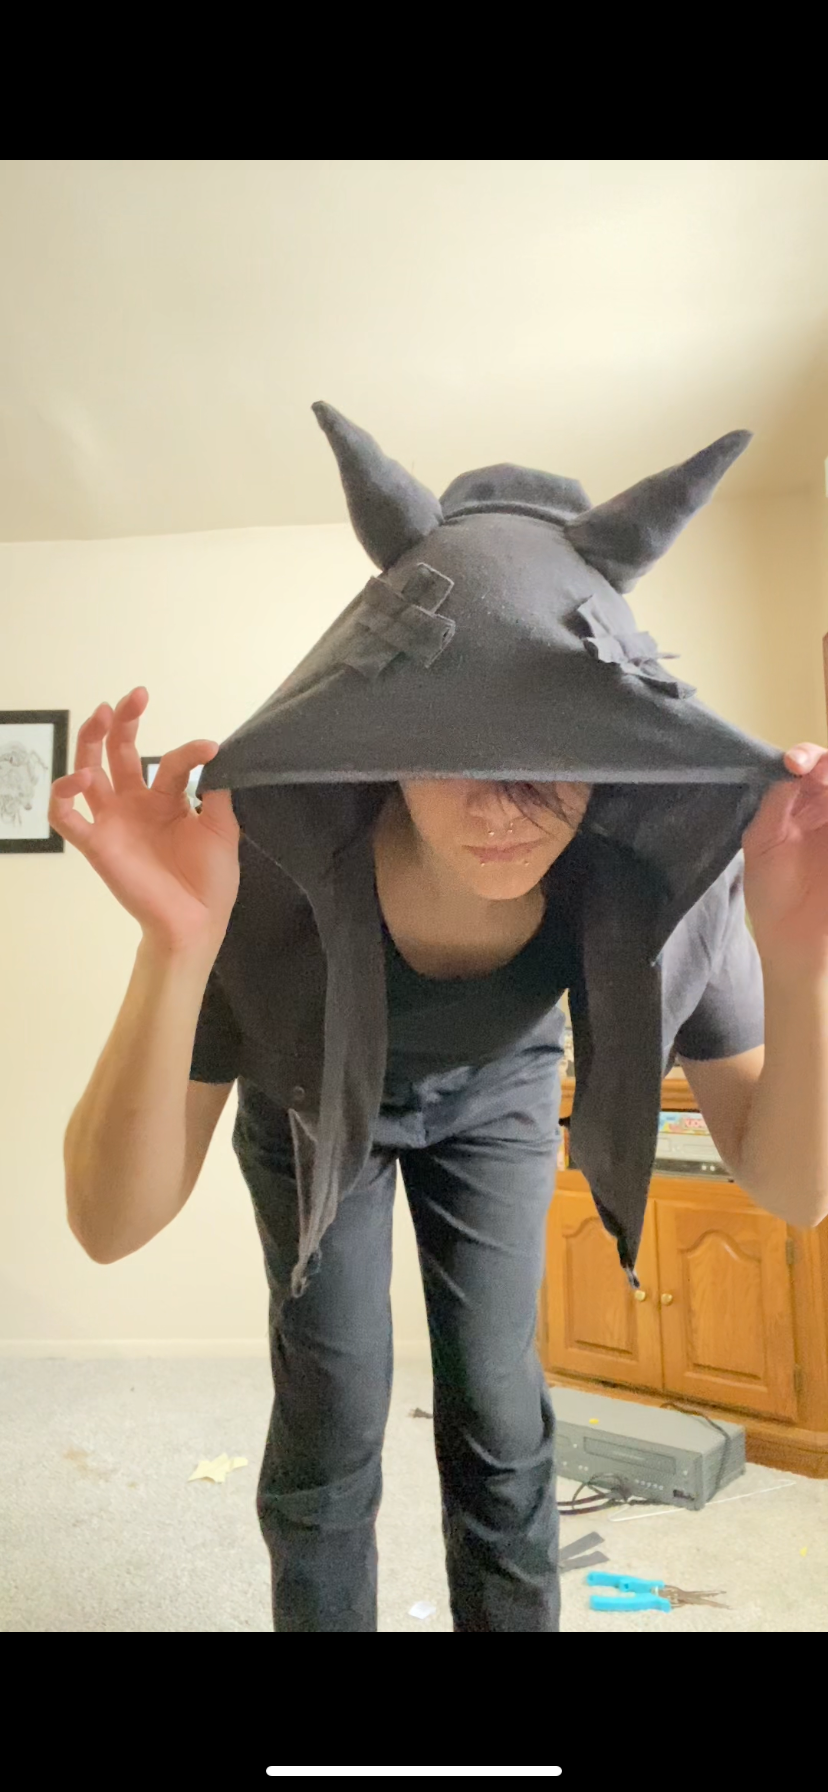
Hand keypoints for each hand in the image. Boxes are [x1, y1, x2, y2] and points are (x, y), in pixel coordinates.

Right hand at [48, 688, 240, 956]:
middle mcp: (135, 804)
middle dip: (122, 722)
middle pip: (117, 752)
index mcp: (166, 799)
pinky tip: (81, 779)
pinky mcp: (97, 844)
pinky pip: (65, 817)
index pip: (171, 761)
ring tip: (100, 717)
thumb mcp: (223, 829)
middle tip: (133, 698)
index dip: (189, 751)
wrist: (197, 923)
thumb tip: (223, 754)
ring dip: (89, 742)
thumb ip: (219, 792)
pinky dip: (63, 795)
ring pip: (88, 772)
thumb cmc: (211, 881)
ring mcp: (114, 822)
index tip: (210, 749)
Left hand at [742, 742, 827, 970]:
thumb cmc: (772, 894)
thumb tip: (790, 769)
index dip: (804, 756)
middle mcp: (824, 807)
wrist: (796, 940)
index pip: (806, 766)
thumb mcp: (761, 843)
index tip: (795, 764)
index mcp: (797, 804)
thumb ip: (775, 803)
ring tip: (824, 781)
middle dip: (825, 763)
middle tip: (816, 771)